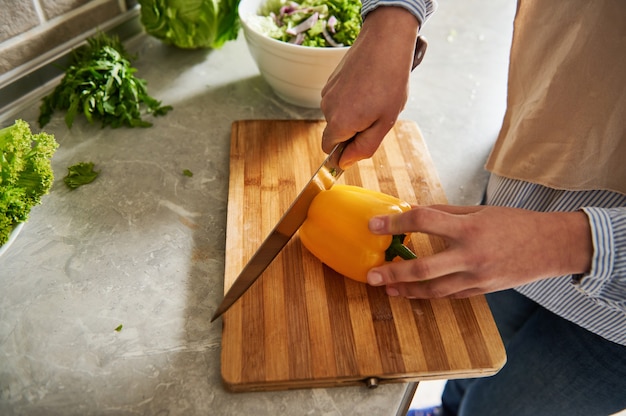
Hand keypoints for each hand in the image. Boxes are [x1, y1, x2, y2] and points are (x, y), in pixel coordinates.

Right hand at [320, 7, 419, 168]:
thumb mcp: (384, 123)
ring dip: (354, 112)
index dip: (345, 151)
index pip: (329, 150)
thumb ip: (363, 148)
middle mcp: (327, 108)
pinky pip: (339, 99)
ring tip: (375, 96)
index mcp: (339, 123)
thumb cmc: (390, 82)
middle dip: (353, 130)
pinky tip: (368, 85)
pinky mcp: (331, 80)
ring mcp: (327, 92)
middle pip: (335, 132)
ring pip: (338, 115)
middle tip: (377, 115)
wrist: (385, 42)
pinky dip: (351, 98)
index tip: (363, 141)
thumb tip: (343, 163)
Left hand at [366, 205, 592, 297]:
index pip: (424, 222)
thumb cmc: (514, 223)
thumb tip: (413, 212)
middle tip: (370, 275)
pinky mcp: (480, 291)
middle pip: (423, 268)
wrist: (551, 247)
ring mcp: (476, 278)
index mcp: (468, 228)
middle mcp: (470, 256)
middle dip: (393, 273)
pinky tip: (413, 291)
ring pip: (433, 290)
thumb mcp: (478, 211)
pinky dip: (428, 293)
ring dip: (406, 290)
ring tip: (386, 287)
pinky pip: (449, 295)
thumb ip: (444, 213)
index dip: (395, 223)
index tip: (374, 225)